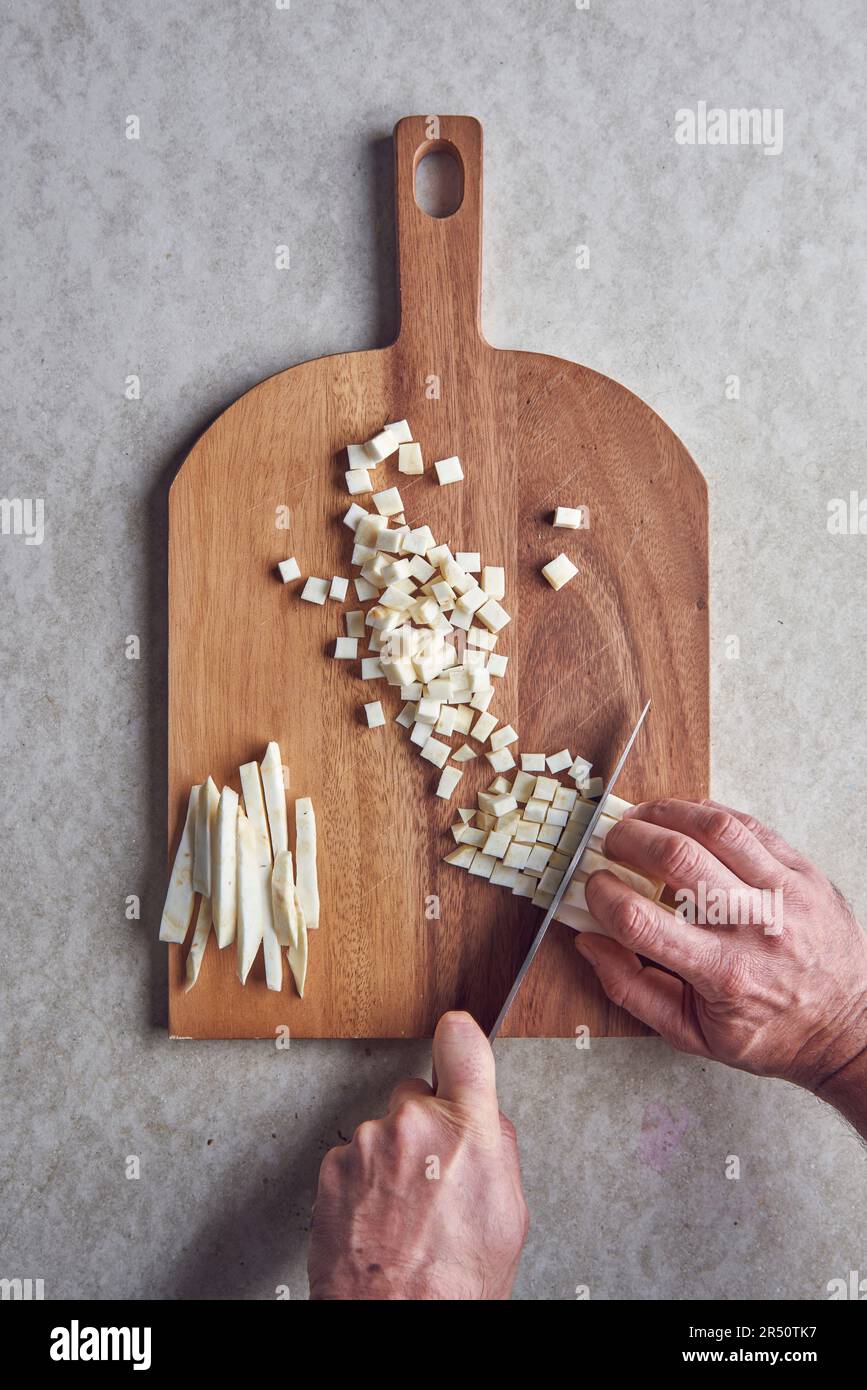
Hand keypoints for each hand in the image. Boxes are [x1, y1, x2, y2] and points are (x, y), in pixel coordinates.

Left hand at [308, 1011, 528, 1299]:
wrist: (397, 1324)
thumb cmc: (456, 1283)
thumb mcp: (509, 1214)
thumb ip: (496, 1149)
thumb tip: (483, 1122)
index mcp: (468, 1130)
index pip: (462, 1043)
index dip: (459, 1040)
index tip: (455, 1037)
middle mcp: (414, 1125)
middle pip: (417, 1096)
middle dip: (426, 1126)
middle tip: (434, 1180)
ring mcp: (368, 1143)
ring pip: (383, 1132)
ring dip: (391, 1160)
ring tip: (404, 1214)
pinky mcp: (332, 1167)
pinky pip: (354, 1159)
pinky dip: (363, 1182)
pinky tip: (378, 1220)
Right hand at [573, 799, 866, 1095]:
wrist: (849, 1027)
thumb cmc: (769, 1032)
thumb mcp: (692, 1033)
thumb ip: (631, 988)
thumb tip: (588, 941)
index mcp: (723, 974)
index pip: (643, 922)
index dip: (604, 897)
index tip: (594, 888)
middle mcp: (756, 928)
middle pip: (677, 860)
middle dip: (628, 841)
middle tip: (610, 844)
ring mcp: (784, 894)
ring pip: (716, 828)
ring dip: (666, 813)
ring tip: (641, 818)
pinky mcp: (803, 872)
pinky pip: (750, 826)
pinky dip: (708, 813)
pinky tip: (685, 818)